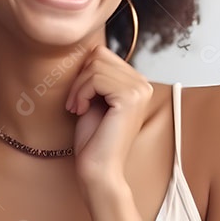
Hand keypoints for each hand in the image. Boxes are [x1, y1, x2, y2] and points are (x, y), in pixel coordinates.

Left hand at [64, 44, 152, 188]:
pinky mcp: (130, 97)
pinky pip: (95, 78)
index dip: (83, 72)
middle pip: (99, 55)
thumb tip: (89, 50)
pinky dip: (81, 93)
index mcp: (137, 83)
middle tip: (75, 102)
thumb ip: (97, 75)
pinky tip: (81, 110)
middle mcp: (143, 84)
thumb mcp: (95, 99)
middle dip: (80, 78)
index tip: (78, 97)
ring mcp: (139, 89)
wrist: (99, 170)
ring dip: (78, 88)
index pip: (103, 54)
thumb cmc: (93, 140)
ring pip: (95, 66)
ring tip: (77, 108)